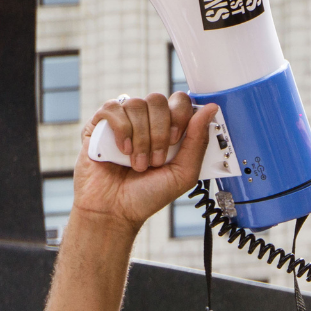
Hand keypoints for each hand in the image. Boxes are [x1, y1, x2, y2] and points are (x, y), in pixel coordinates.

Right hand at [73, 93, 217, 233]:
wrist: (116, 210)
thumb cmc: (149, 194)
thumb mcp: (184, 172)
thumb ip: (198, 140)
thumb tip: (210, 108)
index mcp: (169, 129)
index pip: (179, 101)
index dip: (180, 116)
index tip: (176, 141)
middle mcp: (147, 121)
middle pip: (158, 100)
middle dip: (160, 132)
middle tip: (157, 159)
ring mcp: (123, 121)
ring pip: (136, 104)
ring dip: (141, 138)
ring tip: (139, 163)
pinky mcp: (99, 125)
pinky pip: (112, 108)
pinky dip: (121, 131)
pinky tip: (122, 151)